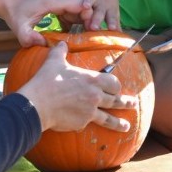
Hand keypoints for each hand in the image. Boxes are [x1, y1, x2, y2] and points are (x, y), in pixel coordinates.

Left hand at [0, 0, 89, 46]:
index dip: (88, 16)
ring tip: (81, 35)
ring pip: (78, 5)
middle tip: (88, 35)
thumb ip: (29, 37)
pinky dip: (73, 17)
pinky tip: (71, 30)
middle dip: (87, 20)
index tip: (91, 29)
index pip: (79, 3)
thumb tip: (44, 44)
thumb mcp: (19, 28)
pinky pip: (72, 6)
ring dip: (80, 20)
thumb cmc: (15, 13)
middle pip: (81, 5)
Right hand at [17, 42, 138, 131]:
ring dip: (119, 123)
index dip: (116, 85)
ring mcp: (90, 112)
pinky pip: (90, 124)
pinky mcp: (82, 123)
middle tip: (134, 104)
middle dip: (126, 102)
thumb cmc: (47, 81)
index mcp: (92, 80)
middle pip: (116, 100)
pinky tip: (94, 128)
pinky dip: (92, 125)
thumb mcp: (54, 61)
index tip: (117, 87)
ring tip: (127, 126)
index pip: (113, 83)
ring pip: (109, 118)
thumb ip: (60, 51)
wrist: (38, 104)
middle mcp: (95, 96)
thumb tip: (62, 43)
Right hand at [73, 0, 119, 30]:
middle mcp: (101, 4)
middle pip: (99, 12)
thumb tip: (120, 41)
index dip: (112, 23)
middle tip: (94, 27)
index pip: (112, 18)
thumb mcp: (113, 14)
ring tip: (85, 7)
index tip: (112, 29)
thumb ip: (115, 26)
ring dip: (88, 2)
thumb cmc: (107, 5)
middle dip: (96, 19)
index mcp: (110, 10)